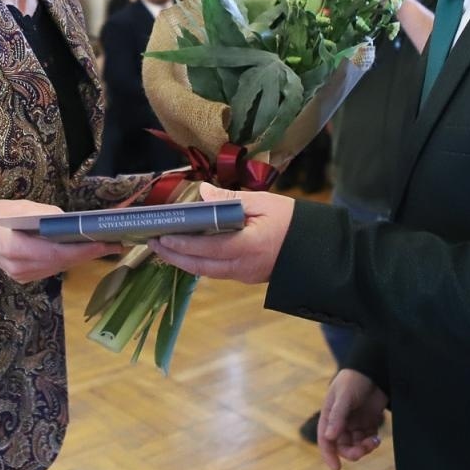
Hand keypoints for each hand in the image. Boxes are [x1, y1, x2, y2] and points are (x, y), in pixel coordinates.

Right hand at [0, 200, 120, 281]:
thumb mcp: (21, 207)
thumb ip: (46, 216)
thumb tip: (71, 222)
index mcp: (18, 249)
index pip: (60, 252)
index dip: (86, 249)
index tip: (108, 243)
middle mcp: (22, 268)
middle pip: (64, 263)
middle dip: (90, 253)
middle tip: (114, 243)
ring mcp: (22, 276)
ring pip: (59, 267)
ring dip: (81, 257)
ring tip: (103, 245)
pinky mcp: (23, 278)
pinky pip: (51, 269)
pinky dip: (66, 259)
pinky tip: (79, 250)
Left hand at [147, 182, 292, 283]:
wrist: (316, 248)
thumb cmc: (291, 220)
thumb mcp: (264, 202)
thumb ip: (231, 200)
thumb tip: (202, 192)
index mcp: (250, 246)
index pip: (209, 248)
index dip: (184, 243)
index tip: (163, 236)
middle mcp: (244, 266)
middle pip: (201, 266)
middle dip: (174, 255)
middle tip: (153, 243)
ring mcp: (245, 275)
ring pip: (207, 272)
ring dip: (183, 261)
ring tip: (164, 247)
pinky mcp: (246, 277)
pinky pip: (216, 272)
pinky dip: (198, 262)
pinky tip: (187, 252)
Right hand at [318, 368, 388, 469]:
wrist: (374, 369)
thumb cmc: (354, 379)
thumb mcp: (344, 396)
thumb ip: (337, 416)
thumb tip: (329, 437)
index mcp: (330, 415)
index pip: (325, 439)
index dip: (329, 454)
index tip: (336, 468)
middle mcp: (341, 422)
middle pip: (343, 445)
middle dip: (352, 452)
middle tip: (363, 450)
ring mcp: (355, 423)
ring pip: (356, 444)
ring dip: (363, 447)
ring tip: (374, 442)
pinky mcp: (369, 422)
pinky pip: (368, 439)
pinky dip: (372, 442)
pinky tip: (377, 439)